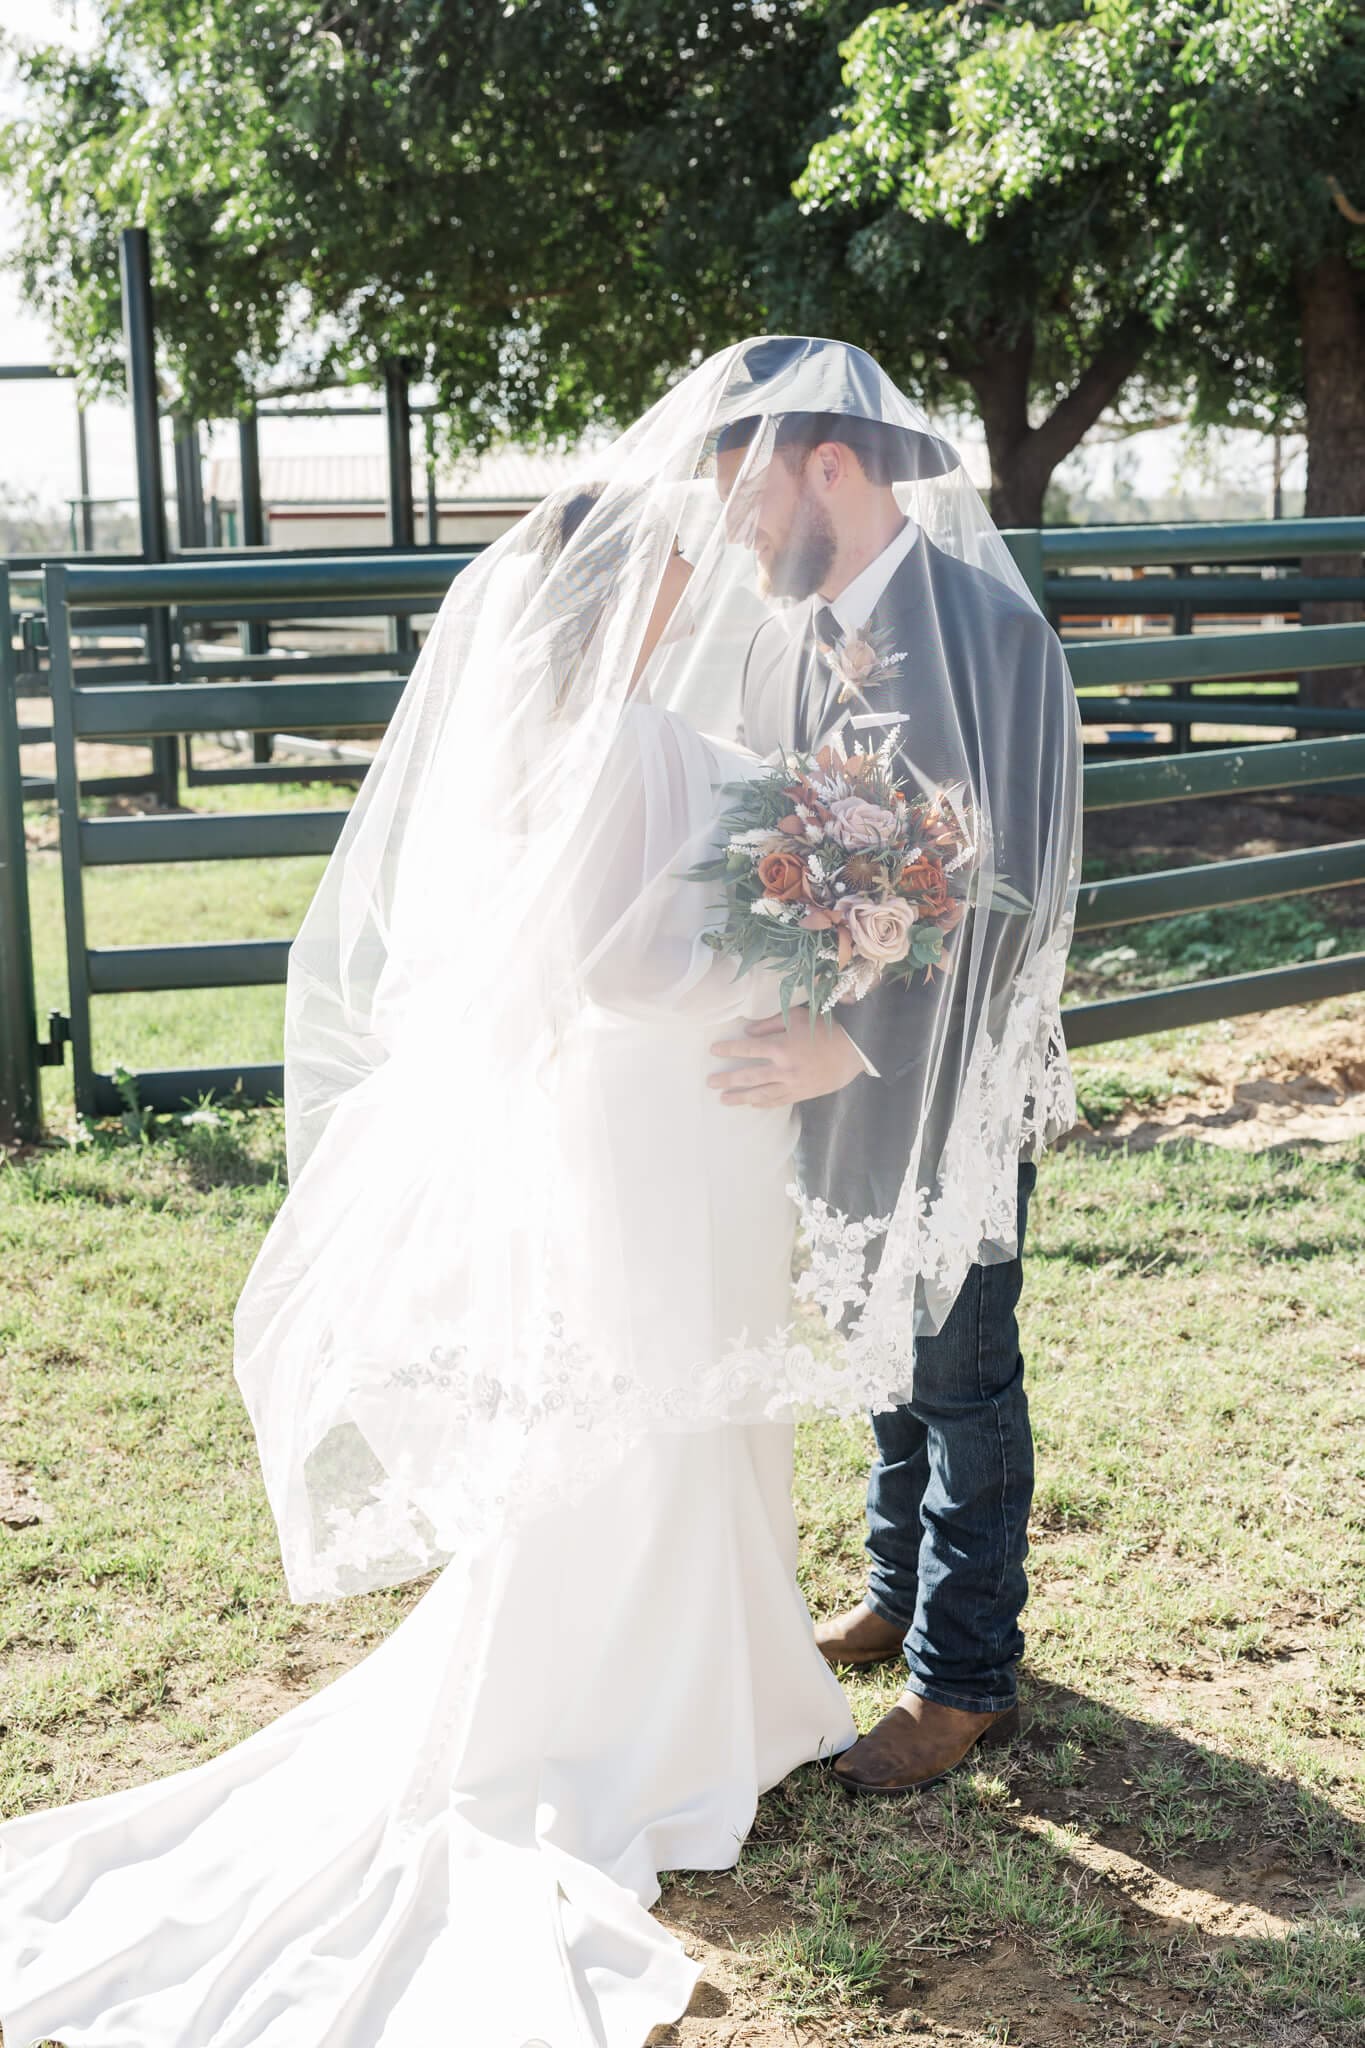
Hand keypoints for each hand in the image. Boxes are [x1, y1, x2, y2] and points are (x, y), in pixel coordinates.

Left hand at [708, 1012, 866, 1106]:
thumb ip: (770, 1023)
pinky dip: (763, 1103)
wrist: (854, 1051)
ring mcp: (792, 1084)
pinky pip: (777, 1101)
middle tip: (710, 1082)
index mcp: (781, 1046)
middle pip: (748, 1076)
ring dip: (740, 1098)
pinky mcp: (801, 1094)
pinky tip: (751, 1104)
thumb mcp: (797, 1017)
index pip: (747, 1049)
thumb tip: (747, 1032)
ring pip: (761, 1094)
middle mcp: (783, 1069)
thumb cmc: (825, 1029)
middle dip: (727, 1079)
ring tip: (723, 1100)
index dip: (728, 1050)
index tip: (714, 1051)